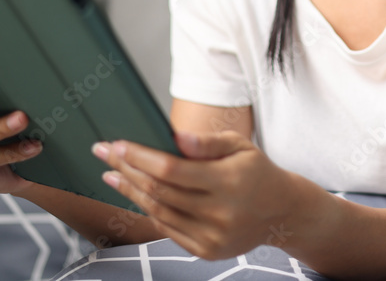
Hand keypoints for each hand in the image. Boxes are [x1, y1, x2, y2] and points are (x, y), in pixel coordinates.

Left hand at [93, 130, 296, 259]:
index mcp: (228, 182)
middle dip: (126, 169)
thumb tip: (173, 135)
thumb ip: (207, 142)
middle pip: (159, 190)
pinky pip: (168, 229)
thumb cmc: (256, 171)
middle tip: (104, 153)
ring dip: (130, 191)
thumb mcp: (240, 146)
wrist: (281, 212)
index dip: (140, 156)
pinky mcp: (206, 251)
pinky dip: (149, 210)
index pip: (171, 169)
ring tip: (112, 174)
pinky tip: (135, 194)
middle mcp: (219, 213)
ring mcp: (212, 236)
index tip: (117, 144)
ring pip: (158, 211)